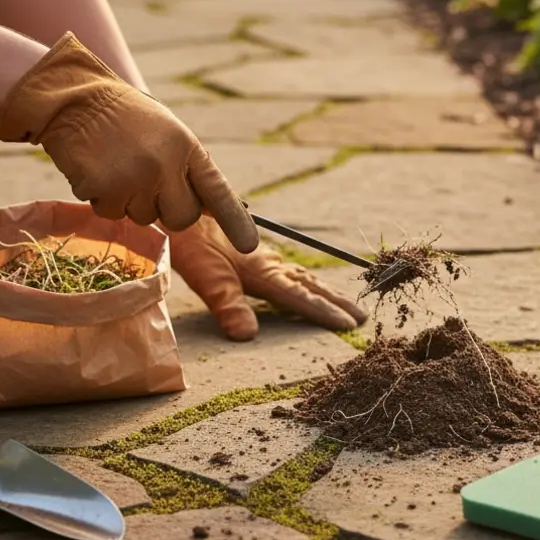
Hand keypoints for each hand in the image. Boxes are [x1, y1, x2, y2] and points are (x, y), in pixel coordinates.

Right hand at [0, 32, 257, 253]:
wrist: (71, 95)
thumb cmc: (122, 116)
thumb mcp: (165, 133)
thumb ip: (185, 168)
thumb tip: (204, 209)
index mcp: (186, 148)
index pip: (218, 191)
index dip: (236, 220)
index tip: (249, 244)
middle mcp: (166, 165)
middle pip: (180, 218)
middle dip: (165, 210)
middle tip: (144, 183)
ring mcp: (135, 178)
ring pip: (140, 218)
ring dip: (126, 200)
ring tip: (114, 163)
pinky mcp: (103, 187)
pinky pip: (108, 212)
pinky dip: (99, 196)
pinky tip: (94, 167)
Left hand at [168, 215, 368, 341]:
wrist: (177, 203)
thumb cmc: (187, 242)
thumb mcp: (204, 277)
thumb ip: (228, 305)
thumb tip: (248, 336)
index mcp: (261, 272)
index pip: (299, 296)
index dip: (324, 311)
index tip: (349, 324)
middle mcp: (267, 263)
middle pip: (309, 285)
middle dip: (336, 302)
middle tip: (362, 317)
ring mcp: (261, 255)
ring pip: (301, 275)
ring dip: (324, 290)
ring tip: (344, 302)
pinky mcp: (251, 250)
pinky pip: (287, 269)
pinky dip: (304, 279)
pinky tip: (302, 280)